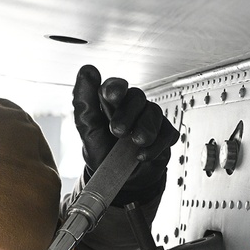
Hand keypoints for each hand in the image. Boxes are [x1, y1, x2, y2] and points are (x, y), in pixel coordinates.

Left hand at [72, 64, 179, 206]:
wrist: (120, 181)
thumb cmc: (103, 153)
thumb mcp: (88, 131)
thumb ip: (84, 102)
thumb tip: (87, 69)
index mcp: (110, 103)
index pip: (114, 86)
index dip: (115, 88)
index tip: (111, 94)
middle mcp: (131, 107)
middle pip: (136, 96)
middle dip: (127, 113)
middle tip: (118, 131)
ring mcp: (149, 119)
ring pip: (154, 112)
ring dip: (144, 130)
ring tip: (135, 144)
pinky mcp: (164, 133)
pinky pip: (166, 133)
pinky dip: (155, 146)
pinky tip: (141, 155)